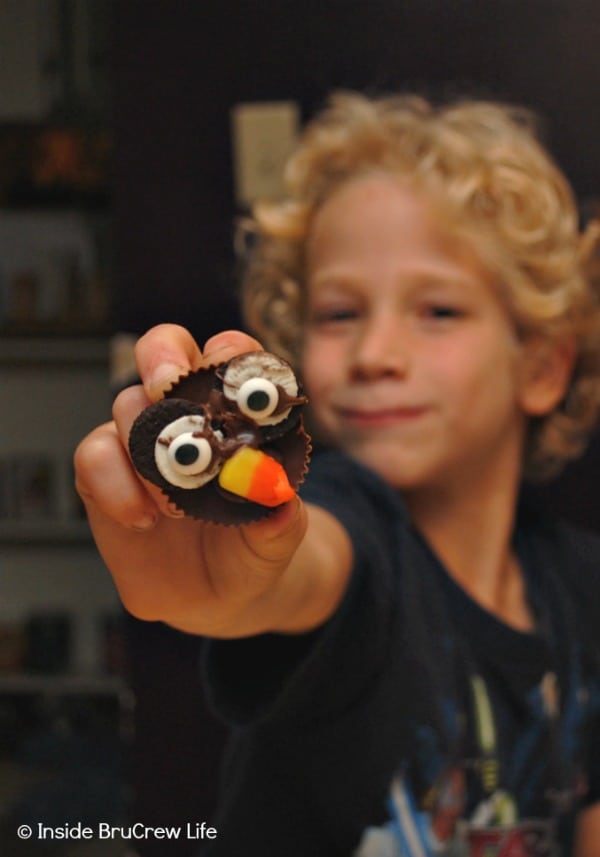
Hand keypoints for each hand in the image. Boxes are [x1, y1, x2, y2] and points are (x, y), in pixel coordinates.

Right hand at [74, 324, 307, 636]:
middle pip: (164, 350)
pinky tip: (142, 519)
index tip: (233, 383)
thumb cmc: (250, 550)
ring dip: (150, 448)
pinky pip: (94, 454)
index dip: (229, 355)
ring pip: (128, 403)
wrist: (214, 595)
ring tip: (175, 505)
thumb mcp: (276, 541)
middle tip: (168, 389)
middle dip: (164, 359)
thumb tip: (279, 503)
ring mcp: (142, 440)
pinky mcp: (106, 474)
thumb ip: (282, 521)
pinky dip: (115, 484)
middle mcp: (184, 413)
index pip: (231, 354)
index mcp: (234, 411)